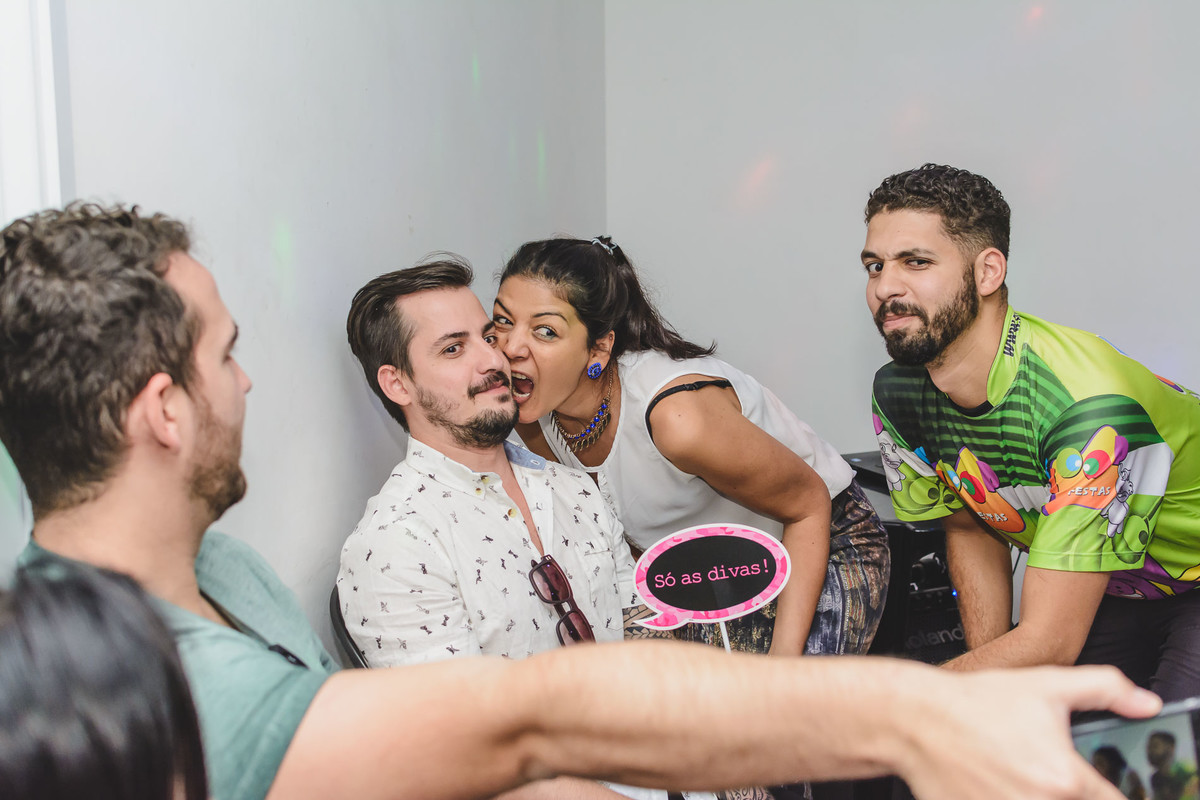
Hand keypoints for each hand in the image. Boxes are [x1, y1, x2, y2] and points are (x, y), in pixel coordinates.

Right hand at [898, 666, 1160, 799]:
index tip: (1094, 783)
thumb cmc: (974, 703)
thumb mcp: (1046, 684)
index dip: (1109, 792)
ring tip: (1016, 777)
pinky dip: (1006, 799)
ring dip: (1034, 797)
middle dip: (1065, 793)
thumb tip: (1145, 703)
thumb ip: (1105, 689)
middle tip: (1043, 774)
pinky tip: (995, 784)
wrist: (914, 719)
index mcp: (1064, 779)